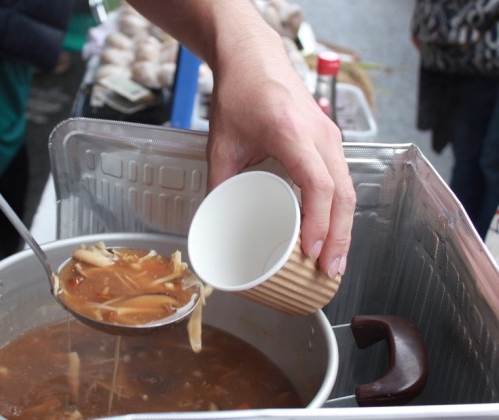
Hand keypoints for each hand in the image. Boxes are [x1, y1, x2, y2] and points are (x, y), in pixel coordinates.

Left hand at [206, 32, 355, 277]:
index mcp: (292, 134)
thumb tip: (218, 222)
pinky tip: (333, 229)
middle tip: (330, 270)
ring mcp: (329, 135)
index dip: (319, 223)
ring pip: (349, 188)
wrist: (254, 58)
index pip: (319, 185)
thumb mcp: (221, 144)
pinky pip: (344, 177)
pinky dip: (341, 208)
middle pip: (344, 193)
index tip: (310, 252)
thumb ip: (219, 184)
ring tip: (334, 259)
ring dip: (344, 225)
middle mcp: (320, 134)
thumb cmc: (240, 94)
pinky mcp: (330, 138)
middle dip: (340, 237)